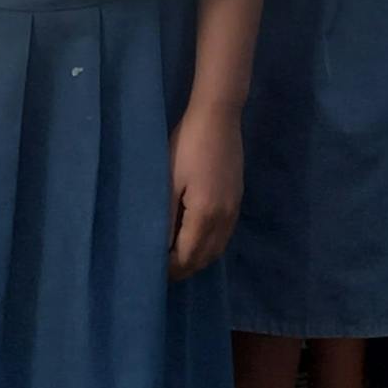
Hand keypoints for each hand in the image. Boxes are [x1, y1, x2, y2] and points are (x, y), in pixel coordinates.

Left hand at [167, 98, 244, 275]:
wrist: (218, 118)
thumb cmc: (186, 146)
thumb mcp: (168, 180)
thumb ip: (165, 217)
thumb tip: (158, 248)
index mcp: (205, 216)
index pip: (186, 258)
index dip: (168, 269)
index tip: (150, 269)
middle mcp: (224, 219)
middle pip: (204, 259)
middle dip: (182, 268)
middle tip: (159, 267)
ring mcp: (233, 211)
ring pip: (216, 250)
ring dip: (196, 259)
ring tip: (174, 256)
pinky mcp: (237, 201)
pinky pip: (223, 236)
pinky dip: (208, 246)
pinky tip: (193, 238)